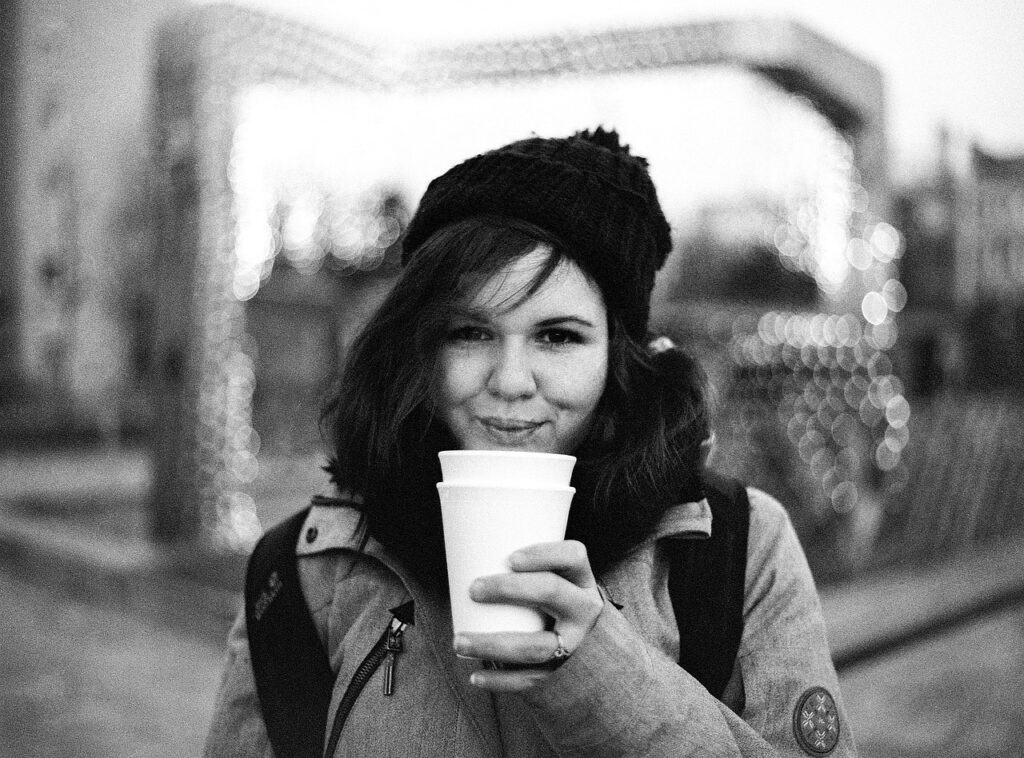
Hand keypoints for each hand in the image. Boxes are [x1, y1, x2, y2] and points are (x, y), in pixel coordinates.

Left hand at [452, 540, 603, 692]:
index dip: (544, 554)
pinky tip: (476, 676)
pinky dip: (501, 681)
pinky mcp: (562, 672)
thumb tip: (467, 550)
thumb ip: (525, 569)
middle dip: (508, 589)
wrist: (591, 647)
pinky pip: (531, 679)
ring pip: (536, 646)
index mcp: (581, 580)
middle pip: (550, 591)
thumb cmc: (556, 602)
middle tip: (474, 590)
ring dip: (493, 645)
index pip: (573, 556)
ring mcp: (575, 643)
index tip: (510, 558)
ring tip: (459, 641)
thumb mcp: (557, 581)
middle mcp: (583, 609)